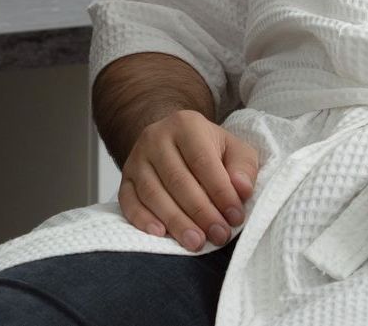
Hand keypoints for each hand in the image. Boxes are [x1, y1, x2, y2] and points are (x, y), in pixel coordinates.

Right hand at [118, 109, 258, 250]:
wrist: (173, 141)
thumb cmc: (208, 149)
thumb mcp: (233, 149)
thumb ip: (243, 167)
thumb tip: (242, 189)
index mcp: (186, 124)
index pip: (203, 161)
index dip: (220, 192)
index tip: (235, 217)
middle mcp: (157, 137)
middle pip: (178, 179)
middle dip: (201, 212)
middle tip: (219, 236)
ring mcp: (137, 158)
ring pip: (153, 193)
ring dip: (176, 221)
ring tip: (196, 242)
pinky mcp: (124, 178)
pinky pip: (128, 201)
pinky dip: (142, 219)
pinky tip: (160, 235)